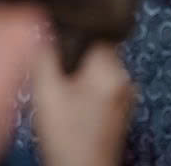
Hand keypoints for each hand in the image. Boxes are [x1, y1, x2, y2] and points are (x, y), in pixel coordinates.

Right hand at [31, 42, 134, 165]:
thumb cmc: (66, 138)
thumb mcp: (45, 91)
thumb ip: (45, 54)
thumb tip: (45, 30)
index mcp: (111, 70)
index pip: (95, 31)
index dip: (73, 34)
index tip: (57, 47)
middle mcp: (125, 80)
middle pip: (97, 50)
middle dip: (74, 57)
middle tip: (56, 76)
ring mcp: (125, 97)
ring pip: (98, 69)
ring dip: (79, 75)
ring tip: (63, 94)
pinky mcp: (120, 110)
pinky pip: (102, 87)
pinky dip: (86, 92)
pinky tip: (72, 108)